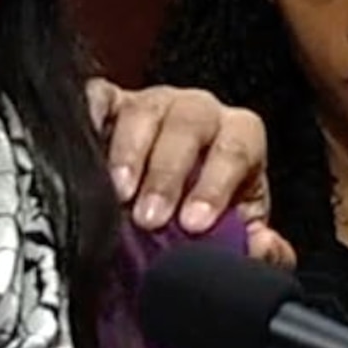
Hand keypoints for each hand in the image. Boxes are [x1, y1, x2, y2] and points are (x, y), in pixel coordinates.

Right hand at [85, 78, 276, 243]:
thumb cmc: (208, 214)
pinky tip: (86, 147)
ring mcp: (153, 104)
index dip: (215, 186)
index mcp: (238, 137)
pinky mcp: (112, 103)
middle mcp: (198, 112)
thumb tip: (261, 245)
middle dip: (167, 174)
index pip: (235, 151)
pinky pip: (99, 97)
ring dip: (128, 155)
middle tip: (150, 219)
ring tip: (118, 195)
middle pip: (188, 125)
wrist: (172, 204)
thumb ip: (262, 250)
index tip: (194, 224)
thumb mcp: (239, 235)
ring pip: (143, 112)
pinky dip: (91, 115)